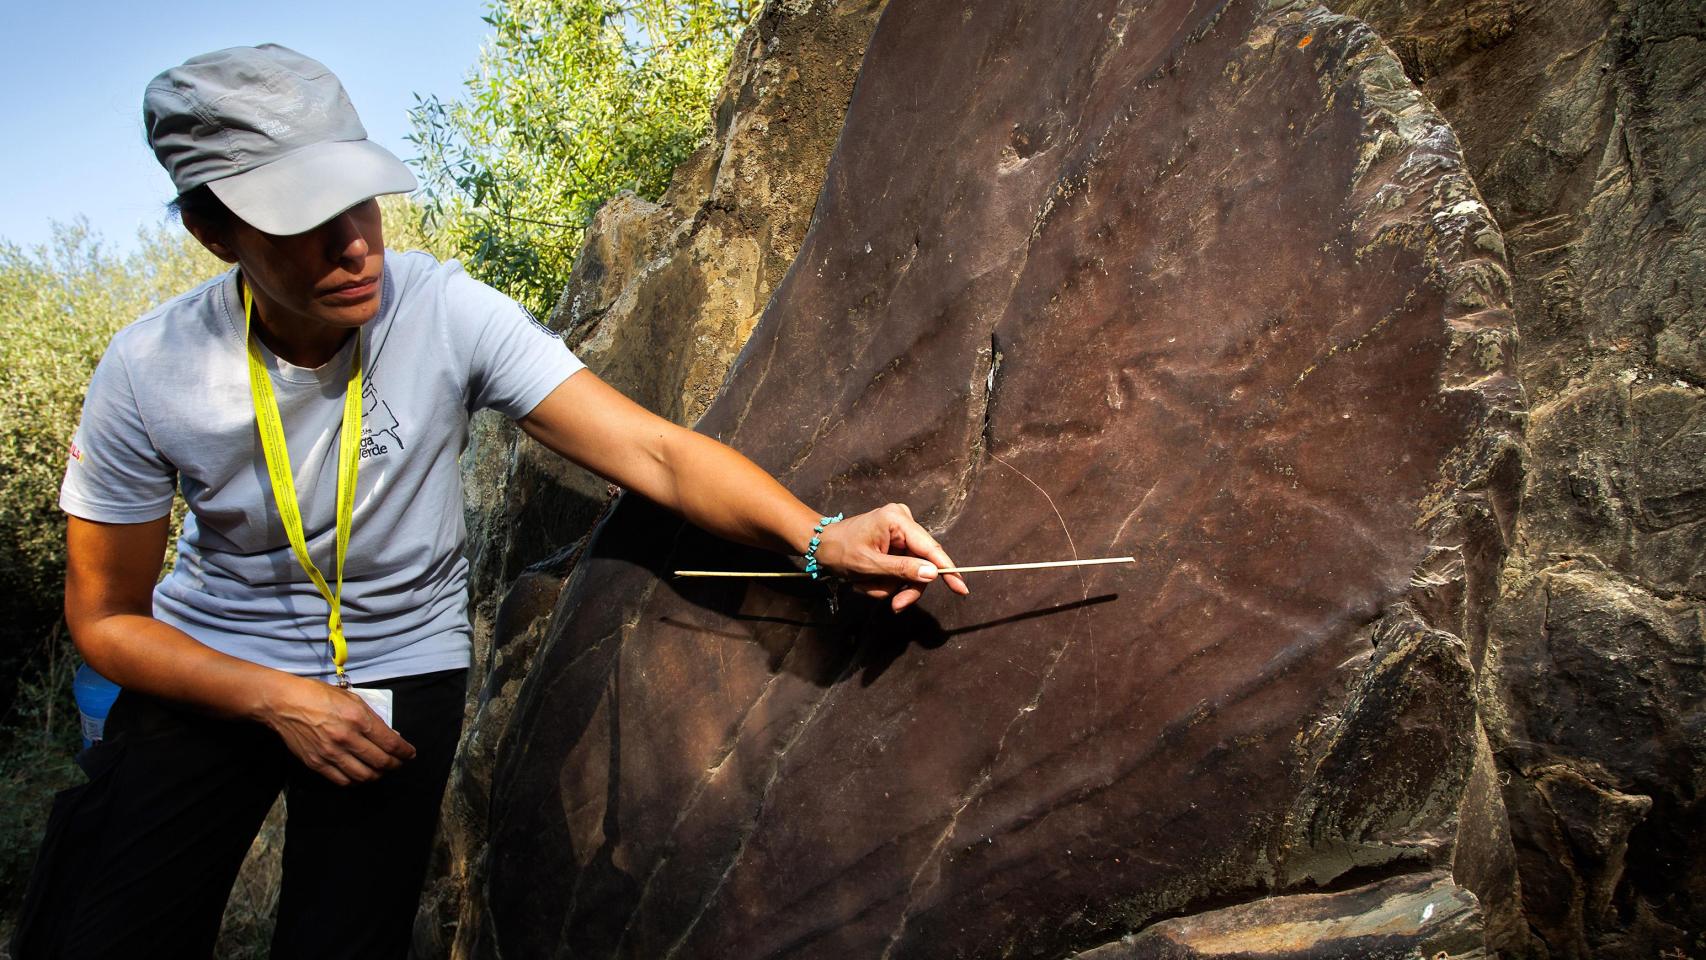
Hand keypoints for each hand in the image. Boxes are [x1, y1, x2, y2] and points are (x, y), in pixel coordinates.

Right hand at [257, 674, 415, 784]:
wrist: (285, 704)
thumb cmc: (319, 696)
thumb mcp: (352, 698)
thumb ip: (372, 718)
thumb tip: (392, 735)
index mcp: (358, 719)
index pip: (390, 744)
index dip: (405, 752)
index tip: (410, 754)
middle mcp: (346, 739)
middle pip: (381, 763)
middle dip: (395, 765)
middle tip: (398, 763)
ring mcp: (331, 753)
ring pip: (364, 776)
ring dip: (377, 775)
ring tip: (381, 770)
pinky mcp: (317, 763)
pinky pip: (343, 780)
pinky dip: (356, 780)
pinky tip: (360, 773)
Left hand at [813, 503, 970, 610]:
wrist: (818, 546)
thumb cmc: (839, 551)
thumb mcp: (870, 565)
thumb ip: (902, 569)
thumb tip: (932, 573)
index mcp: (897, 520)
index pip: (931, 548)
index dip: (947, 570)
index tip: (962, 589)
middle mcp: (903, 521)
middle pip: (921, 564)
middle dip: (906, 586)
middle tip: (895, 605)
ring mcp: (899, 531)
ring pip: (910, 570)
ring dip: (890, 585)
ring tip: (866, 586)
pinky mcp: (894, 542)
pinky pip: (901, 568)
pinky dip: (886, 580)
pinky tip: (867, 580)